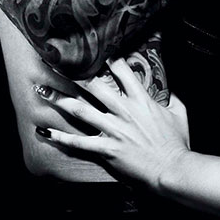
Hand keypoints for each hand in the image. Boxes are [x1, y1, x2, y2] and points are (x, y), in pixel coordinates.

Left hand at [32, 58, 189, 188]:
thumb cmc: (177, 142)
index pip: (121, 71)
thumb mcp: (179, 113)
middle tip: (54, 64)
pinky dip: (60, 136)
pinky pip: (78, 142)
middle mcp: (123, 110)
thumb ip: (172, 97)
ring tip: (40, 90)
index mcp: (140, 99)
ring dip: (58, 99)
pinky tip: (45, 131)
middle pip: (93, 86)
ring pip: (80, 109)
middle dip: (72, 74)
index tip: (95, 50)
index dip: (107, 58)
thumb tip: (171, 88)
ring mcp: (113, 129)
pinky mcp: (106, 148)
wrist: (171, 169)